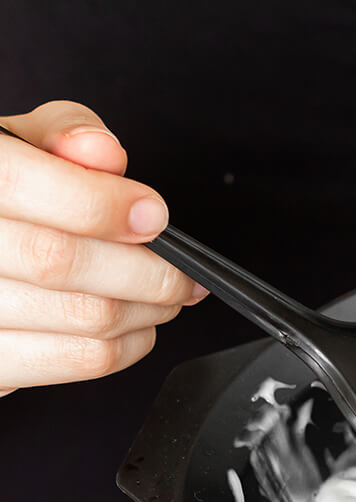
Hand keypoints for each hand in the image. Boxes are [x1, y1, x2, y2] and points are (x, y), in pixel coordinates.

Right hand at [0, 101, 205, 396]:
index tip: (154, 214)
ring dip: (149, 308)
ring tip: (168, 295)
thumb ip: (63, 135)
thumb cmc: (6, 202)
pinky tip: (140, 325)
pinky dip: (132, 344)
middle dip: (148, 268)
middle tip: (184, 272)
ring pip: (83, 316)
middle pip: (60, 261)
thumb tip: (104, 153)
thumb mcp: (21, 147)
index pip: (22, 186)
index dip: (103, 203)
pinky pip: (82, 359)